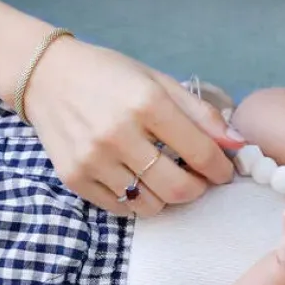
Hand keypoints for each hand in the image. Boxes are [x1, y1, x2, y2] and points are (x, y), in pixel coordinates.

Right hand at [22, 37, 241, 215]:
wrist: (47, 76)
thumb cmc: (110, 75)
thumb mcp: (158, 81)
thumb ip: (200, 114)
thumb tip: (237, 145)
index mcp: (146, 104)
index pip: (200, 153)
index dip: (221, 169)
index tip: (224, 171)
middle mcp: (119, 134)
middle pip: (177, 188)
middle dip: (197, 190)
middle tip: (197, 180)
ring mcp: (94, 160)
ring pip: (150, 205)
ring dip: (165, 197)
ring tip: (163, 176)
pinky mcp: (75, 179)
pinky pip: (120, 208)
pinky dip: (136, 200)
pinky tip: (135, 178)